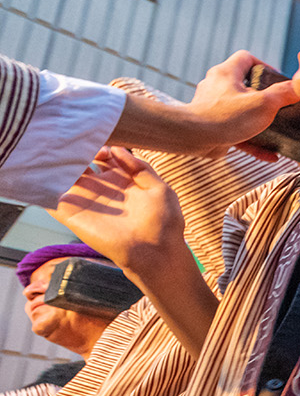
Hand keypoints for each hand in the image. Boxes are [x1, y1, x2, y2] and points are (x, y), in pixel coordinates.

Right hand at [53, 147, 186, 271]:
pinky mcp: (73, 215)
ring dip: (56, 164)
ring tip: (51, 150)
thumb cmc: (163, 222)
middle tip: (71, 143)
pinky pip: (51, 198)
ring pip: (64, 177)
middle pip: (81, 163)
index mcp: (121, 180)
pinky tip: (39, 171)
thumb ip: (139, 167)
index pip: (102, 156)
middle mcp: (101, 188)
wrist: (155, 253)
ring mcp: (86, 201)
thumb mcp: (159, 188)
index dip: (99, 146)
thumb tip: (117, 149)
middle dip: (74, 151)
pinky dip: (41, 185)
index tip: (99, 143)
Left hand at [180, 50, 296, 156]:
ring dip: (258, 120)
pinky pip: (237, 131)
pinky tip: (270, 154)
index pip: (246, 58)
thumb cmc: (225, 117)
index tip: (276, 79)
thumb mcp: (264, 104)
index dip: (263, 66)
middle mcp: (216, 86)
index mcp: (227, 73)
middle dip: (262, 96)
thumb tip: (299, 88)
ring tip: (275, 131)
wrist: (195, 138)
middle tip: (277, 106)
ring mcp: (212, 106)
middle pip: (243, 84)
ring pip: (240, 110)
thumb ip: (283, 94)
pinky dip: (253, 141)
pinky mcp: (212, 126)